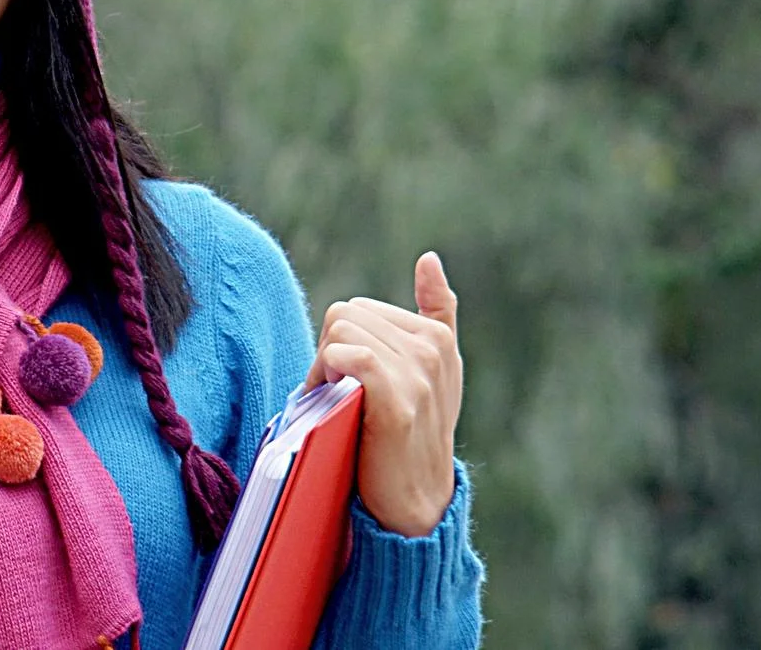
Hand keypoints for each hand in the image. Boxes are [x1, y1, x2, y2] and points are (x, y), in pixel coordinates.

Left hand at [304, 251, 462, 537]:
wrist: (413, 501)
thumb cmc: (409, 434)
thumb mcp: (430, 371)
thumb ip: (434, 312)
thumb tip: (429, 258)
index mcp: (436, 335)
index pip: (357, 308)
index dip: (340, 343)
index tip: (350, 381)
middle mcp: (432, 348)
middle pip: (345, 313)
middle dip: (329, 350)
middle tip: (340, 394)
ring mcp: (419, 372)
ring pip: (341, 329)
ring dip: (325, 366)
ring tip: (341, 401)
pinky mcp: (399, 399)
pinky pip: (348, 354)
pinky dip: (328, 373)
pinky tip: (338, 400)